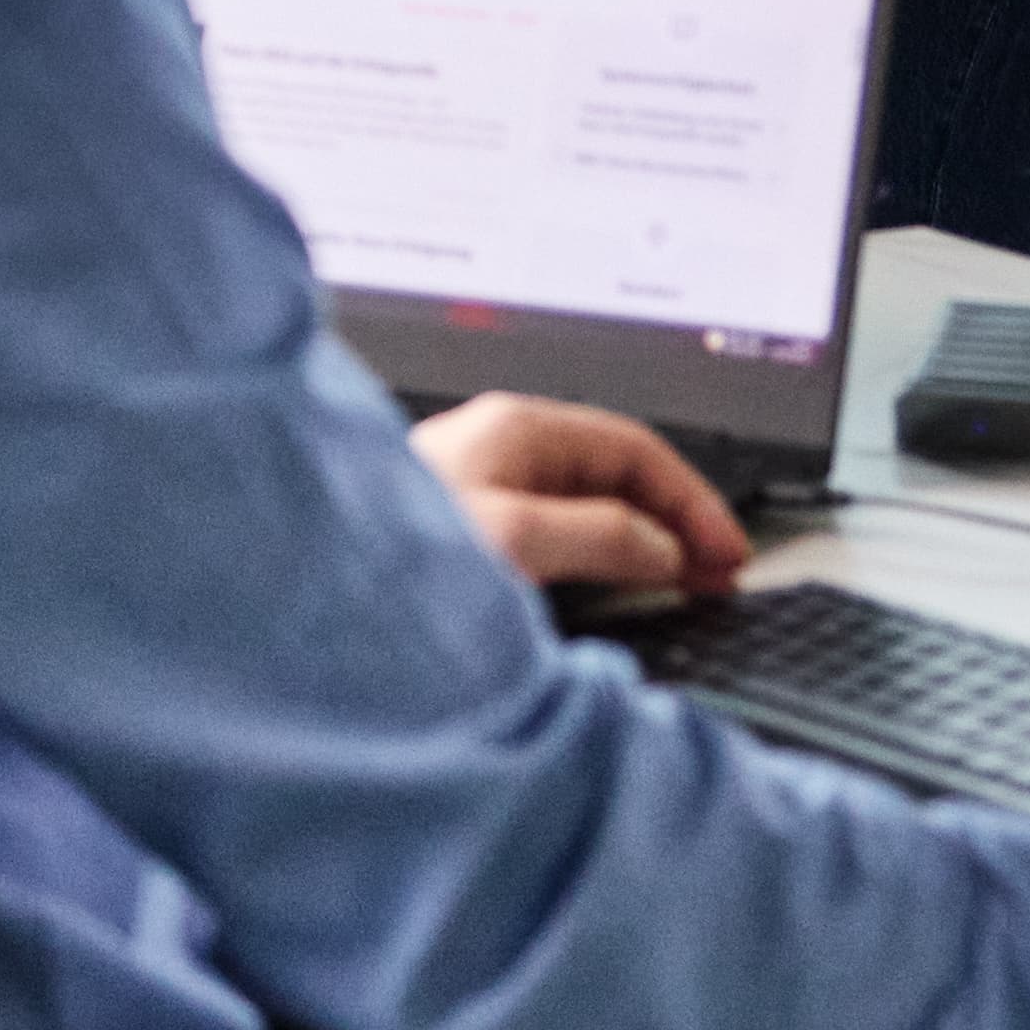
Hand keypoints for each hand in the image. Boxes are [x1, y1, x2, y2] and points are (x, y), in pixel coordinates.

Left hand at [414, 394, 751, 601]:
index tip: (730, 550)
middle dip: (674, 522)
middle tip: (719, 574)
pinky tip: (609, 599)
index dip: (692, 498)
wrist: (299, 591)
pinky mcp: (464, 541)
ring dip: (640, 547)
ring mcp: (480, 496)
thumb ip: (599, 536)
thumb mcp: (514, 538)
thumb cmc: (385, 554)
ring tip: (682, 588)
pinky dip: (596, 566)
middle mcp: (498, 455)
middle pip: (614, 477)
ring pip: (585, 512)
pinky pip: (554, 542)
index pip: (633, 447)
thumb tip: (662, 547)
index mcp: (514, 430)